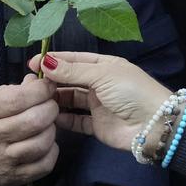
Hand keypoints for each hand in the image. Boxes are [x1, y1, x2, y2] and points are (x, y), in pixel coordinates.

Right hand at [0, 75, 58, 185]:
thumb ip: (13, 90)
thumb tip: (40, 83)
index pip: (19, 99)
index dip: (41, 90)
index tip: (47, 86)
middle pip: (34, 121)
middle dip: (50, 108)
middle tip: (49, 105)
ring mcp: (3, 160)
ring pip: (42, 143)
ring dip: (51, 129)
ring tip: (46, 125)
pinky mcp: (13, 177)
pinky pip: (44, 165)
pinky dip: (51, 151)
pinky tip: (45, 143)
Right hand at [30, 52, 170, 150]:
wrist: (154, 125)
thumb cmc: (131, 91)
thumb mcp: (102, 75)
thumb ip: (72, 71)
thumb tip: (44, 63)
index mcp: (105, 66)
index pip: (75, 60)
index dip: (55, 60)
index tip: (33, 62)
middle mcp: (100, 84)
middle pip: (70, 79)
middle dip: (52, 80)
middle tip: (31, 82)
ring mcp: (98, 105)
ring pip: (71, 100)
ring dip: (55, 98)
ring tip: (37, 99)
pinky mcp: (96, 125)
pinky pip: (75, 120)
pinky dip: (63, 119)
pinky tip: (48, 116)